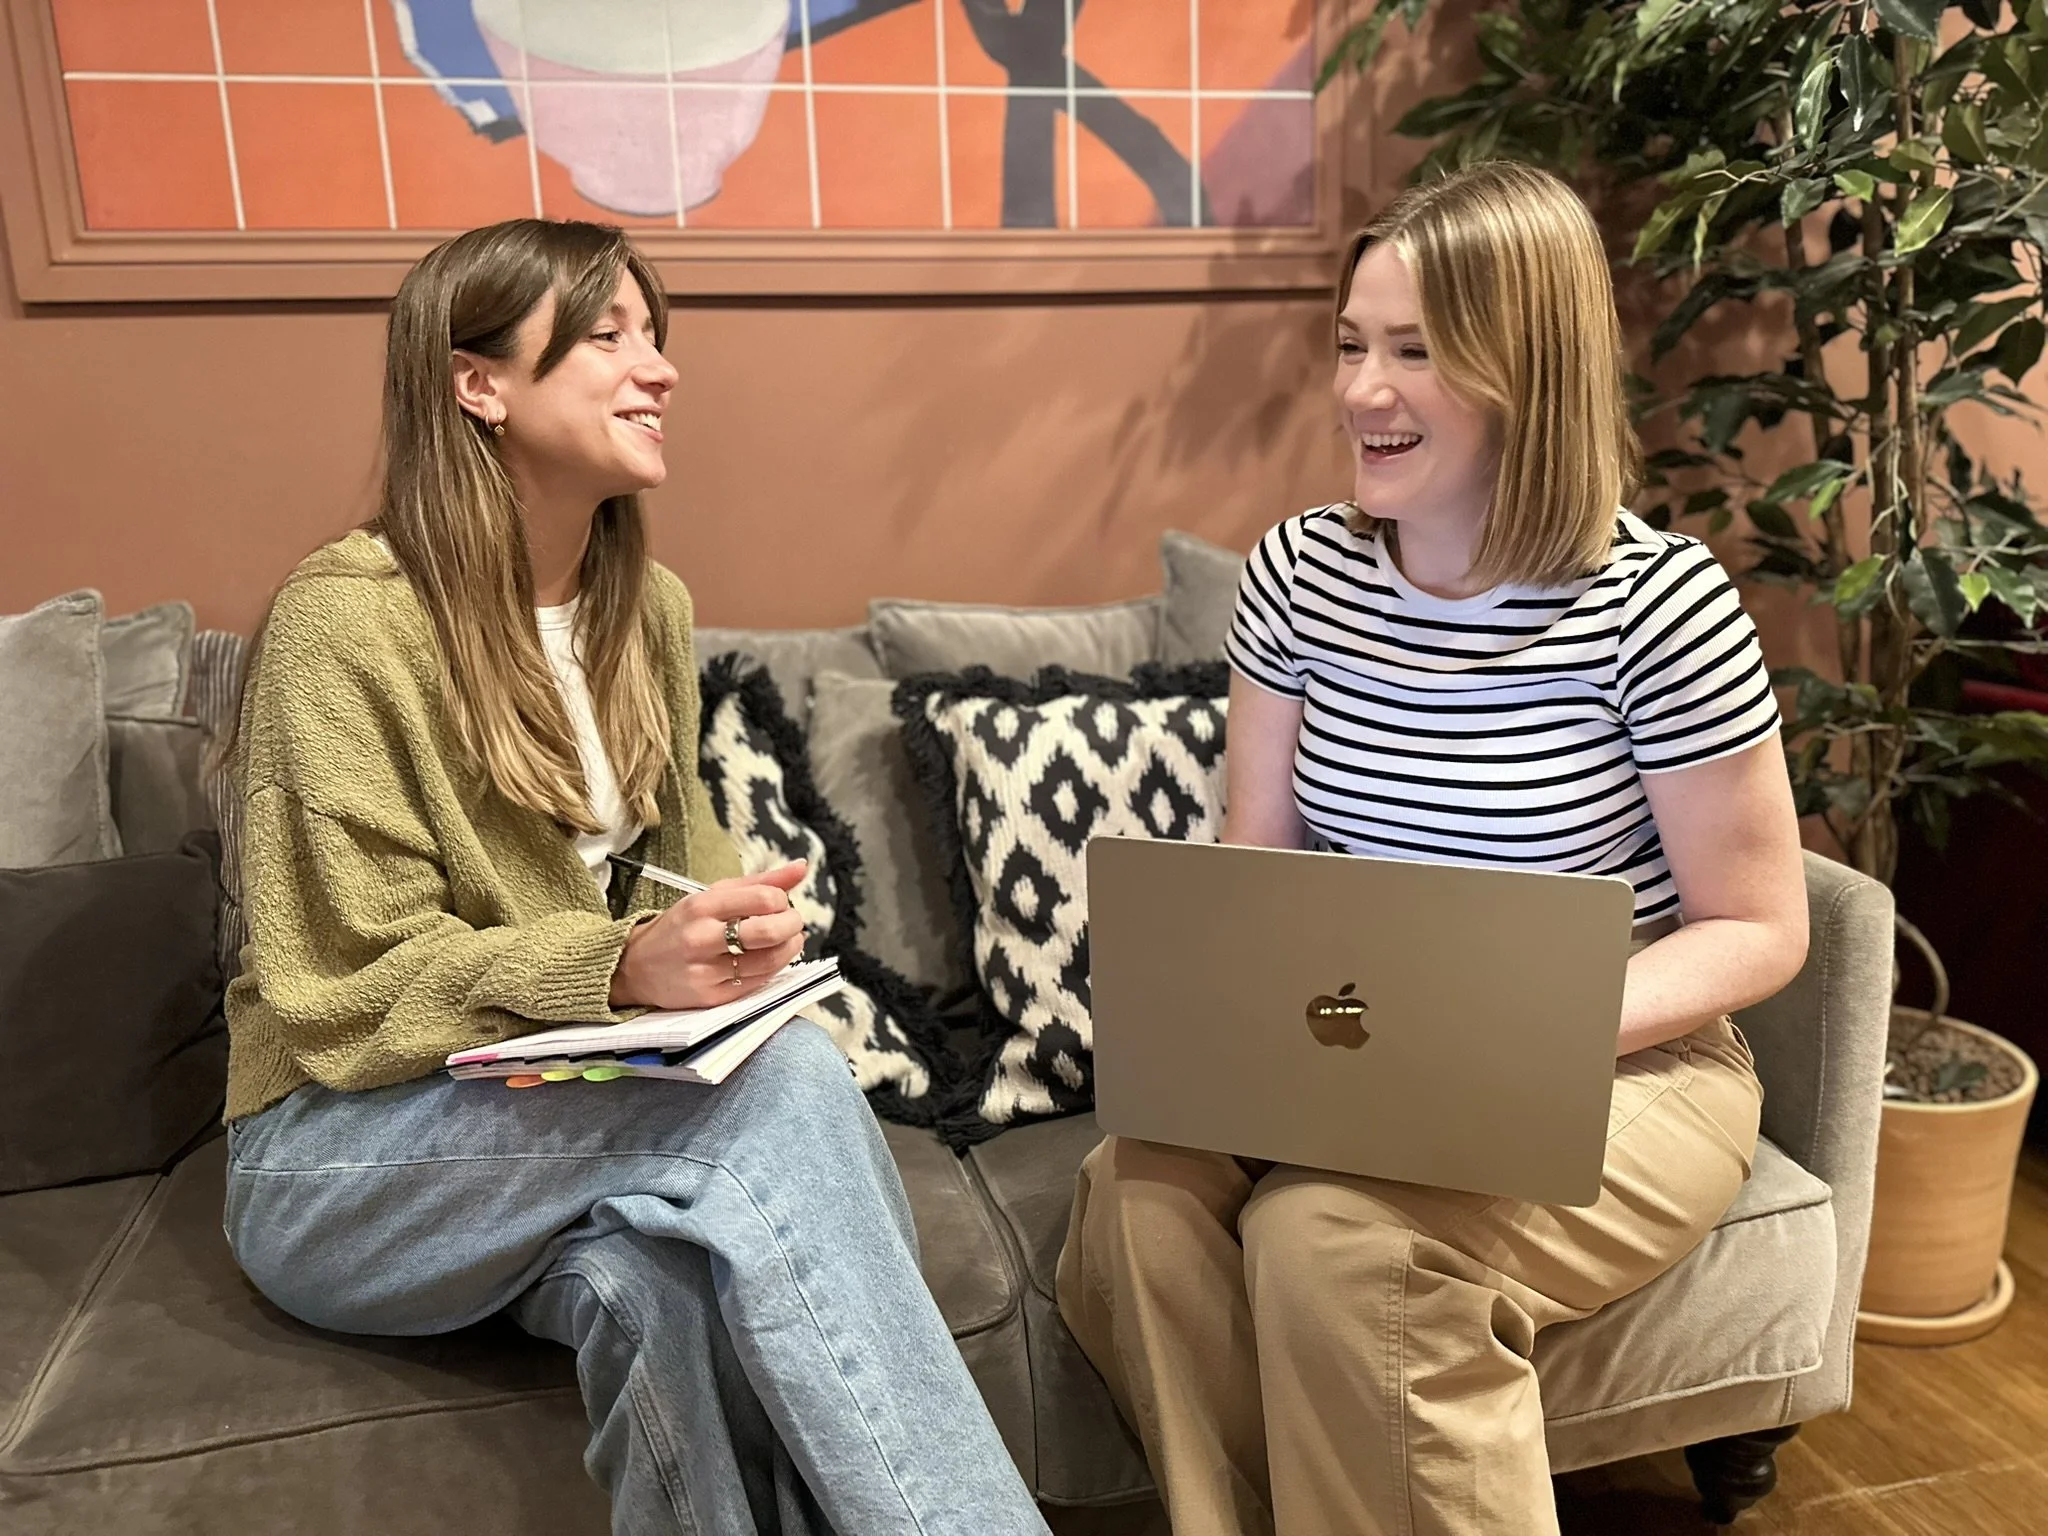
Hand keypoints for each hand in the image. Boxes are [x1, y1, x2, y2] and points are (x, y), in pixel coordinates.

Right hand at [609, 861, 809, 1010]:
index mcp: (702, 907)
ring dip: (789, 948)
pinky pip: (757, 983)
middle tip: (793, 921)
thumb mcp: (713, 895)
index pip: (761, 899)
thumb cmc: (681, 926)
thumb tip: (801, 868)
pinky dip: (774, 968)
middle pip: (768, 932)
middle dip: (792, 924)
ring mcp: (706, 971)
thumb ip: (759, 882)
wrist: (636, 967)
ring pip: (768, 961)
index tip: (781, 902)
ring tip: (787, 939)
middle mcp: (701, 938)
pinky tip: (770, 958)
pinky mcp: (711, 997)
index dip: (782, 900)